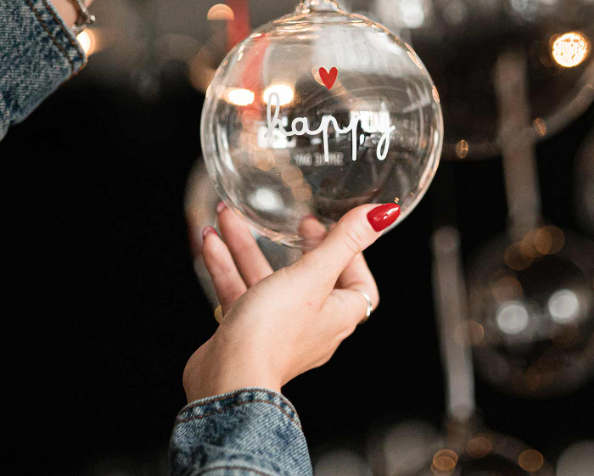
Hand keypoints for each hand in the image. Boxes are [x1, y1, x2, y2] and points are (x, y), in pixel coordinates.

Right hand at [182, 202, 400, 401]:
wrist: (229, 379)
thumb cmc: (275, 333)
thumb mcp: (314, 275)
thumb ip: (345, 241)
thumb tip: (383, 214)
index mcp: (337, 314)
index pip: (358, 284)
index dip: (351, 255)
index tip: (334, 229)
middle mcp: (310, 324)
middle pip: (307, 276)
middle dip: (291, 244)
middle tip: (288, 223)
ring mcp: (276, 330)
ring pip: (264, 279)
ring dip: (246, 246)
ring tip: (229, 217)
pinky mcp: (245, 333)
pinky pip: (238, 291)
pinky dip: (225, 265)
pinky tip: (210, 242)